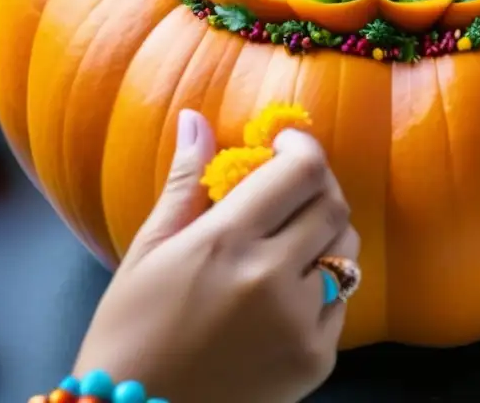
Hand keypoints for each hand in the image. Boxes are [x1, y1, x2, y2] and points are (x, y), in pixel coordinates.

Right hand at [73, 110, 358, 402]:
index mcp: (226, 242)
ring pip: (348, 251)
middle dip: (316, 186)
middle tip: (290, 189)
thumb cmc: (131, 331)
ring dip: (325, 234)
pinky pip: (342, 302)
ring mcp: (301, 322)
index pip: (301, 171)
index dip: (302, 147)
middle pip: (333, 205)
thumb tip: (196, 119)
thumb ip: (184, 181)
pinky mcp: (317, 359)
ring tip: (288, 241)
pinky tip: (285, 295)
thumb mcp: (149, 250)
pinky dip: (322, 287)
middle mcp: (272, 278)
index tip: (285, 145)